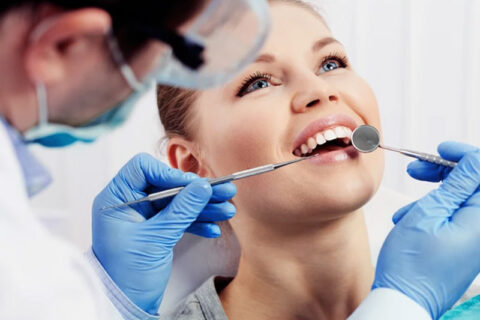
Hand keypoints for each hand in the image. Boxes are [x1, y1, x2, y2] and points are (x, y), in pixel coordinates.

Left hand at [92, 153, 235, 313]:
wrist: (125, 304)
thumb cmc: (127, 275)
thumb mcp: (156, 239)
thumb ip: (181, 210)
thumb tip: (202, 187)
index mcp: (116, 199)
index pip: (143, 169)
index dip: (170, 173)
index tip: (194, 184)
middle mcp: (129, 203)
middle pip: (166, 185)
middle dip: (196, 191)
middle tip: (222, 190)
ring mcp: (143, 216)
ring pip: (176, 202)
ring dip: (202, 206)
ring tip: (226, 209)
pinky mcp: (155, 229)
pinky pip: (178, 217)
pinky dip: (195, 221)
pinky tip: (213, 227)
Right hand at [373, 142, 479, 319]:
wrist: (406, 300)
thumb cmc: (411, 263)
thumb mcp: (427, 214)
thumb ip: (455, 185)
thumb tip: (473, 161)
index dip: (463, 155)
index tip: (440, 149)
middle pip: (473, 185)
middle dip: (445, 172)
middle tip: (417, 169)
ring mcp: (477, 240)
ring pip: (461, 200)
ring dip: (434, 194)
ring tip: (407, 205)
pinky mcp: (467, 247)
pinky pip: (456, 218)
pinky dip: (434, 212)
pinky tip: (411, 219)